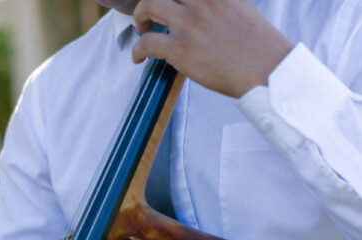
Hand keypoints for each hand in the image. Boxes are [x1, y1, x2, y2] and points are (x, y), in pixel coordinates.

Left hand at [131, 0, 292, 96]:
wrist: (266, 69)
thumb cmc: (258, 45)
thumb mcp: (240, 6)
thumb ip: (218, 3)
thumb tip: (204, 9)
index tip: (167, 2)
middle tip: (150, 13)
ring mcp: (190, 22)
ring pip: (149, 5)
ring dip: (140, 17)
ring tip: (142, 29)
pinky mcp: (181, 48)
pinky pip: (147, 42)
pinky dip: (138, 49)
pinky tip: (139, 57)